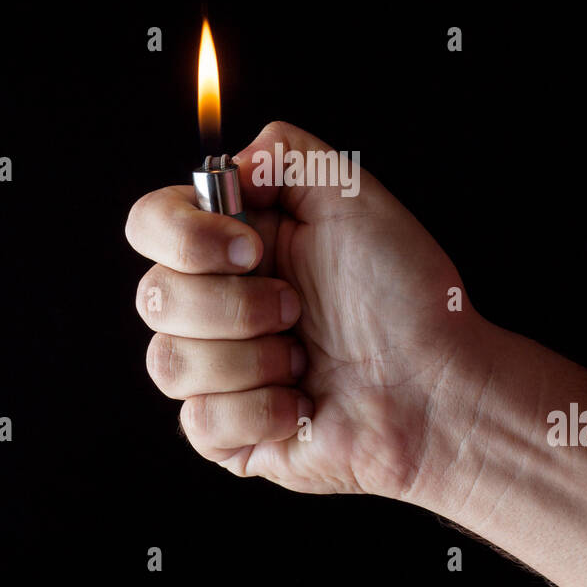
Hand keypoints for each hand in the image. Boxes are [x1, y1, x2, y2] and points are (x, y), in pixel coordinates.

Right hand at [126, 121, 491, 499]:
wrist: (437, 387)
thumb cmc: (404, 295)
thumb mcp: (351, 195)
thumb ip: (285, 152)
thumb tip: (226, 170)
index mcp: (231, 247)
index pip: (149, 223)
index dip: (186, 237)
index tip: (255, 249)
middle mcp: (214, 305)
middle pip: (152, 295)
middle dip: (236, 306)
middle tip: (297, 309)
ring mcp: (214, 372)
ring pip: (167, 363)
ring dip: (250, 360)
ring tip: (303, 360)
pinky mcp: (225, 433)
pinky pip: (197, 422)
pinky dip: (261, 411)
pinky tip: (303, 405)